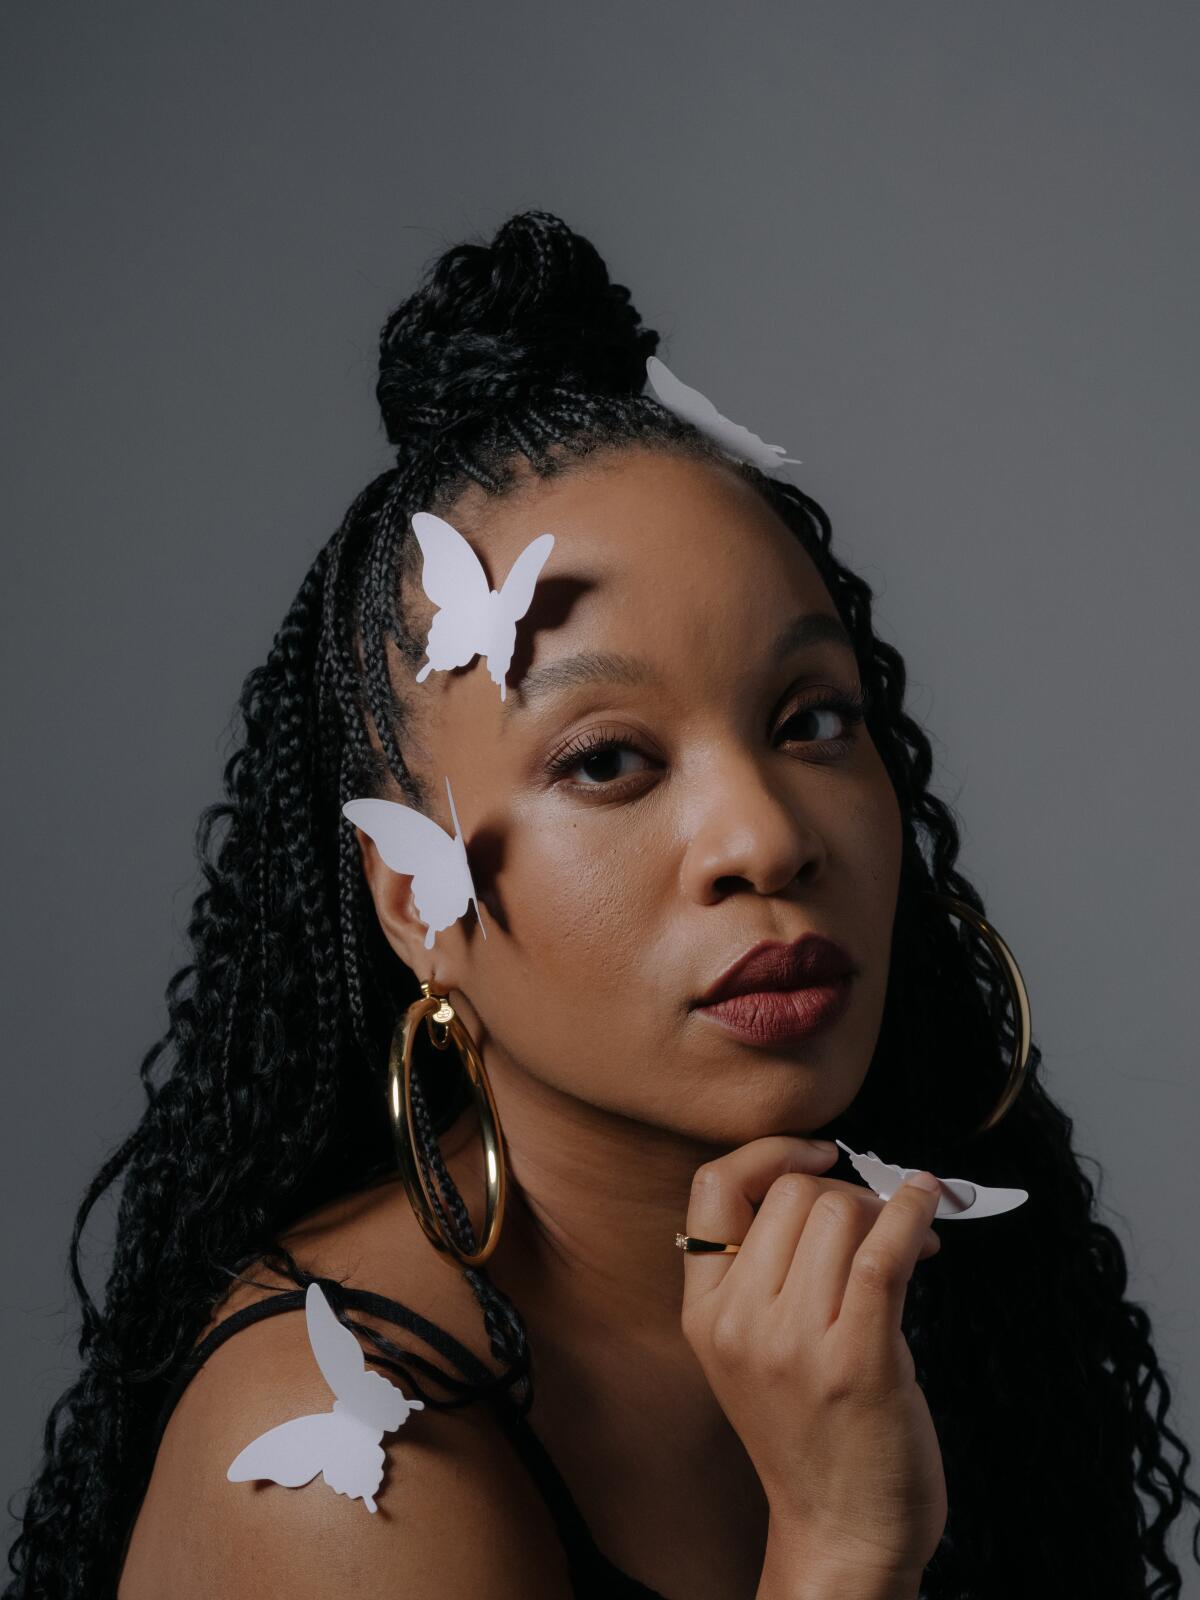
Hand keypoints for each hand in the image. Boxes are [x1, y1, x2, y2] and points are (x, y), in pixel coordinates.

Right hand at [680, 1136, 946, 1581]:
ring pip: (840, 1210)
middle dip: (848, 1190)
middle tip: (882, 1220)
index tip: (816, 1153)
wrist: (843, 1534)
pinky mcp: (858, 1359)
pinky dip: (913, 1213)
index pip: (712, 1189)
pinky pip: (884, 1249)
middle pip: (793, 1193)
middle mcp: (741, 1322)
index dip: (767, 1154)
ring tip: (911, 1238)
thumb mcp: (753, 1351)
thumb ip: (764, 1273)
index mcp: (705, 1314)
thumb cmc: (813, 1437)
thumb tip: (832, 1185)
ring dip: (886, 1208)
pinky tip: (931, 1207)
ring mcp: (796, 1342)